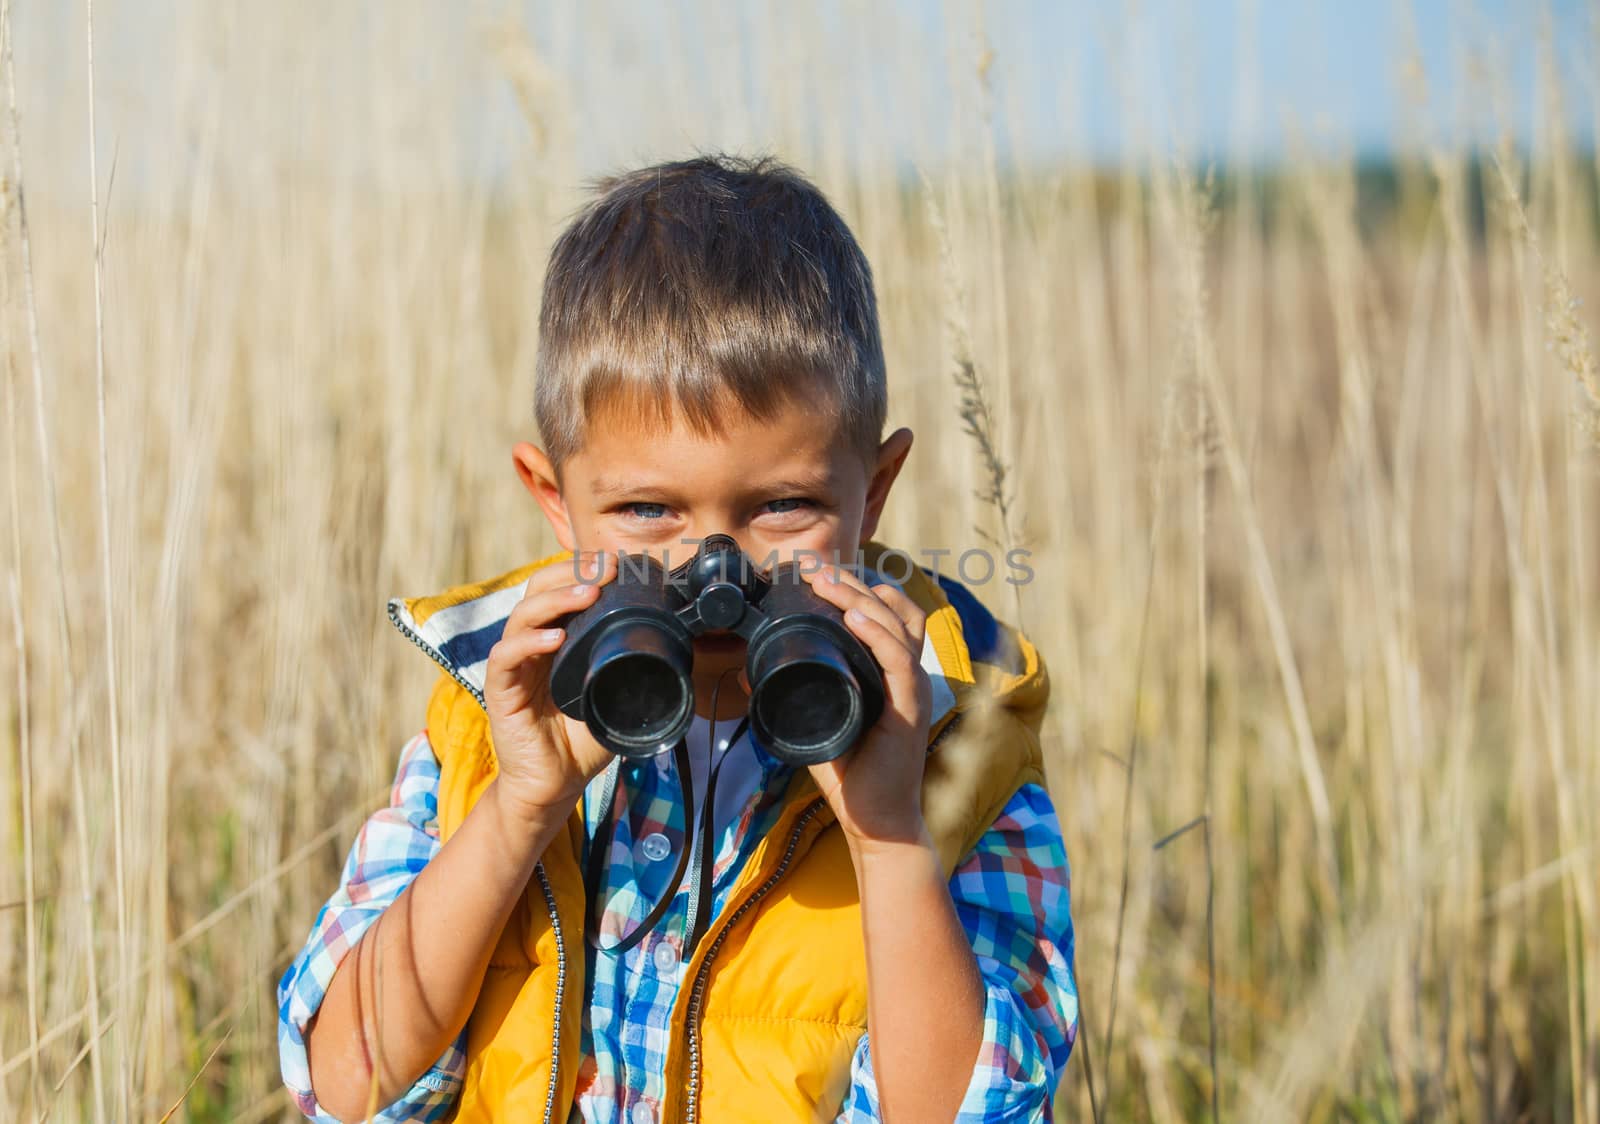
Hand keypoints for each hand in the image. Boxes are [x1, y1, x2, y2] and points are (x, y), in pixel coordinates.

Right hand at [483, 549, 618, 822]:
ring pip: (522, 617)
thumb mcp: (617, 696)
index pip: (559, 589)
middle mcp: (531, 646)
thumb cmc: (583, 740)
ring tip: (587, 594)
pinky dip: (528, 643)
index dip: (582, 570)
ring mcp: (514, 667)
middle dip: (571, 573)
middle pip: (537, 591)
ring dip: (555, 600)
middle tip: (604, 569)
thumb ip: (638, 671)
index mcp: (556, 641)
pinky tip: (554, 639)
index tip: (615, 564)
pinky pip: (505, 659)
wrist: (555, 785)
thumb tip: (682, 646)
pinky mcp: (501, 692)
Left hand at [798, 561, 933, 847]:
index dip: (857, 586)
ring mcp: (912, 690)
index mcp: (890, 671)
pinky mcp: (910, 712)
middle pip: (891, 608)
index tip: (817, 572)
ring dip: (861, 598)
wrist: (875, 822)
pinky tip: (855, 618)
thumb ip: (791, 693)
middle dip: (852, 581)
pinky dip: (879, 636)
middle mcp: (907, 674)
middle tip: (814, 568)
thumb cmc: (851, 774)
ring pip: (898, 625)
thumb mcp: (816, 721)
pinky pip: (900, 663)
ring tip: (827, 582)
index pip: (885, 612)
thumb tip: (749, 667)